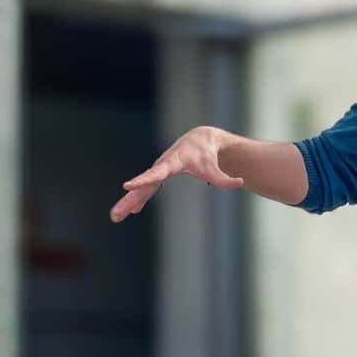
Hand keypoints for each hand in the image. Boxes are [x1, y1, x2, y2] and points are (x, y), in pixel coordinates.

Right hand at [110, 126, 244, 222]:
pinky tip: (131, 210)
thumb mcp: (215, 166)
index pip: (156, 173)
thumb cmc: (206, 153)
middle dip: (130, 199)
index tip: (127, 186)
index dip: (143, 180)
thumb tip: (240, 182)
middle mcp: (161, 167)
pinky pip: (147, 189)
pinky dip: (139, 199)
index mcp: (172, 163)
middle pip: (143, 185)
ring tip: (115, 217)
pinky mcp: (160, 176)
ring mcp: (159, 171)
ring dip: (128, 202)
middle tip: (116, 215)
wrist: (200, 139)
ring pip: (141, 189)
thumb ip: (224, 178)